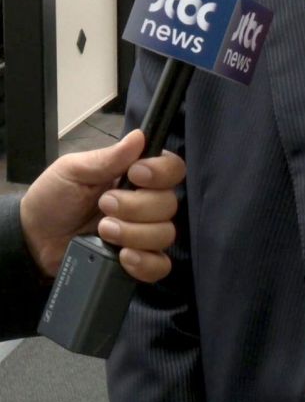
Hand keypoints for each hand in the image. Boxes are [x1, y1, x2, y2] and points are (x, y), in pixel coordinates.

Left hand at [20, 130, 185, 282]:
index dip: (161, 173)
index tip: (134, 175)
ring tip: (103, 231)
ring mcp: (144, 234)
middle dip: (136, 207)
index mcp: (138, 175)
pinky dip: (145, 262)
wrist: (33, 240)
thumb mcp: (73, 170)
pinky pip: (159, 265)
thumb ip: (107, 157)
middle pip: (169, 204)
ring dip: (134, 233)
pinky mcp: (138, 262)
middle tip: (103, 206)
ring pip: (165, 234)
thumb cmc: (54, 198)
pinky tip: (123, 256)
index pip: (173, 169)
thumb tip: (139, 136)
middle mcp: (147, 203)